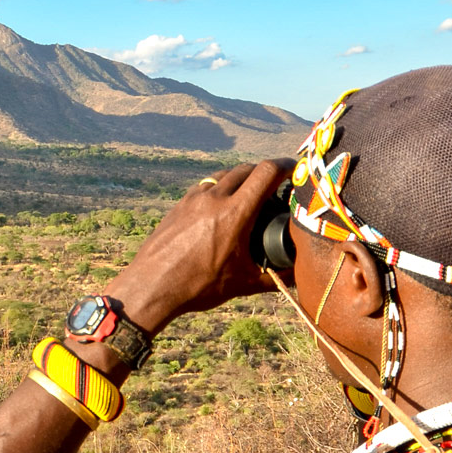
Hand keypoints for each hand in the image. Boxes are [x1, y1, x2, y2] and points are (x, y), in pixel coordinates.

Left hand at [103, 160, 292, 333]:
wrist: (152, 285)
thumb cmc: (198, 286)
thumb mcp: (243, 283)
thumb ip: (276, 278)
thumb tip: (300, 275)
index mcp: (235, 213)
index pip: (267, 172)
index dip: (287, 166)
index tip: (296, 170)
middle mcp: (214, 198)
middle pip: (247, 168)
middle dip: (266, 172)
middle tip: (277, 184)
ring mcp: (194, 198)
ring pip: (225, 173)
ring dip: (242, 176)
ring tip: (251, 191)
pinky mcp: (180, 203)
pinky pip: (206, 184)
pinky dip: (221, 185)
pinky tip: (223, 202)